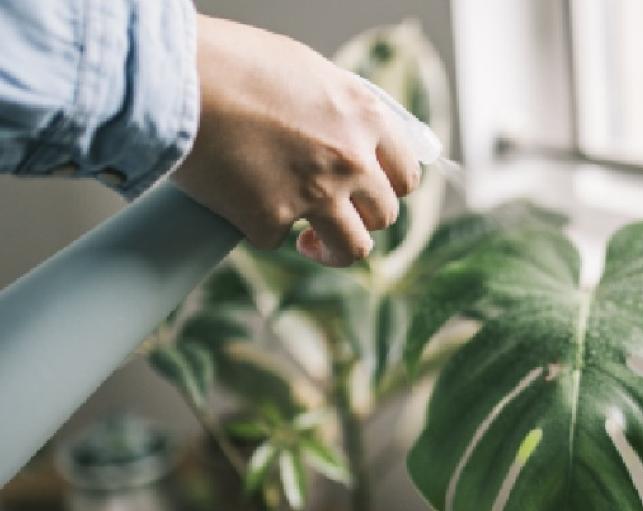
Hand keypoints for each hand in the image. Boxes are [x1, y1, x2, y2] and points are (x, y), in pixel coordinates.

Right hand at [172, 15, 420, 266]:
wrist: (171, 77)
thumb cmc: (229, 63)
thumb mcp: (304, 69)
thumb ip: (337, 107)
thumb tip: (353, 133)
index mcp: (365, 117)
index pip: (406, 174)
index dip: (389, 189)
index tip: (371, 195)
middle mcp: (350, 159)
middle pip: (384, 215)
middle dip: (361, 220)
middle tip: (334, 216)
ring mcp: (315, 194)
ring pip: (352, 249)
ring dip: (332, 251)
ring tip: (309, 243)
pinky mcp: (270, 220)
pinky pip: (277, 240)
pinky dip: (259, 228)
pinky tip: (240, 204)